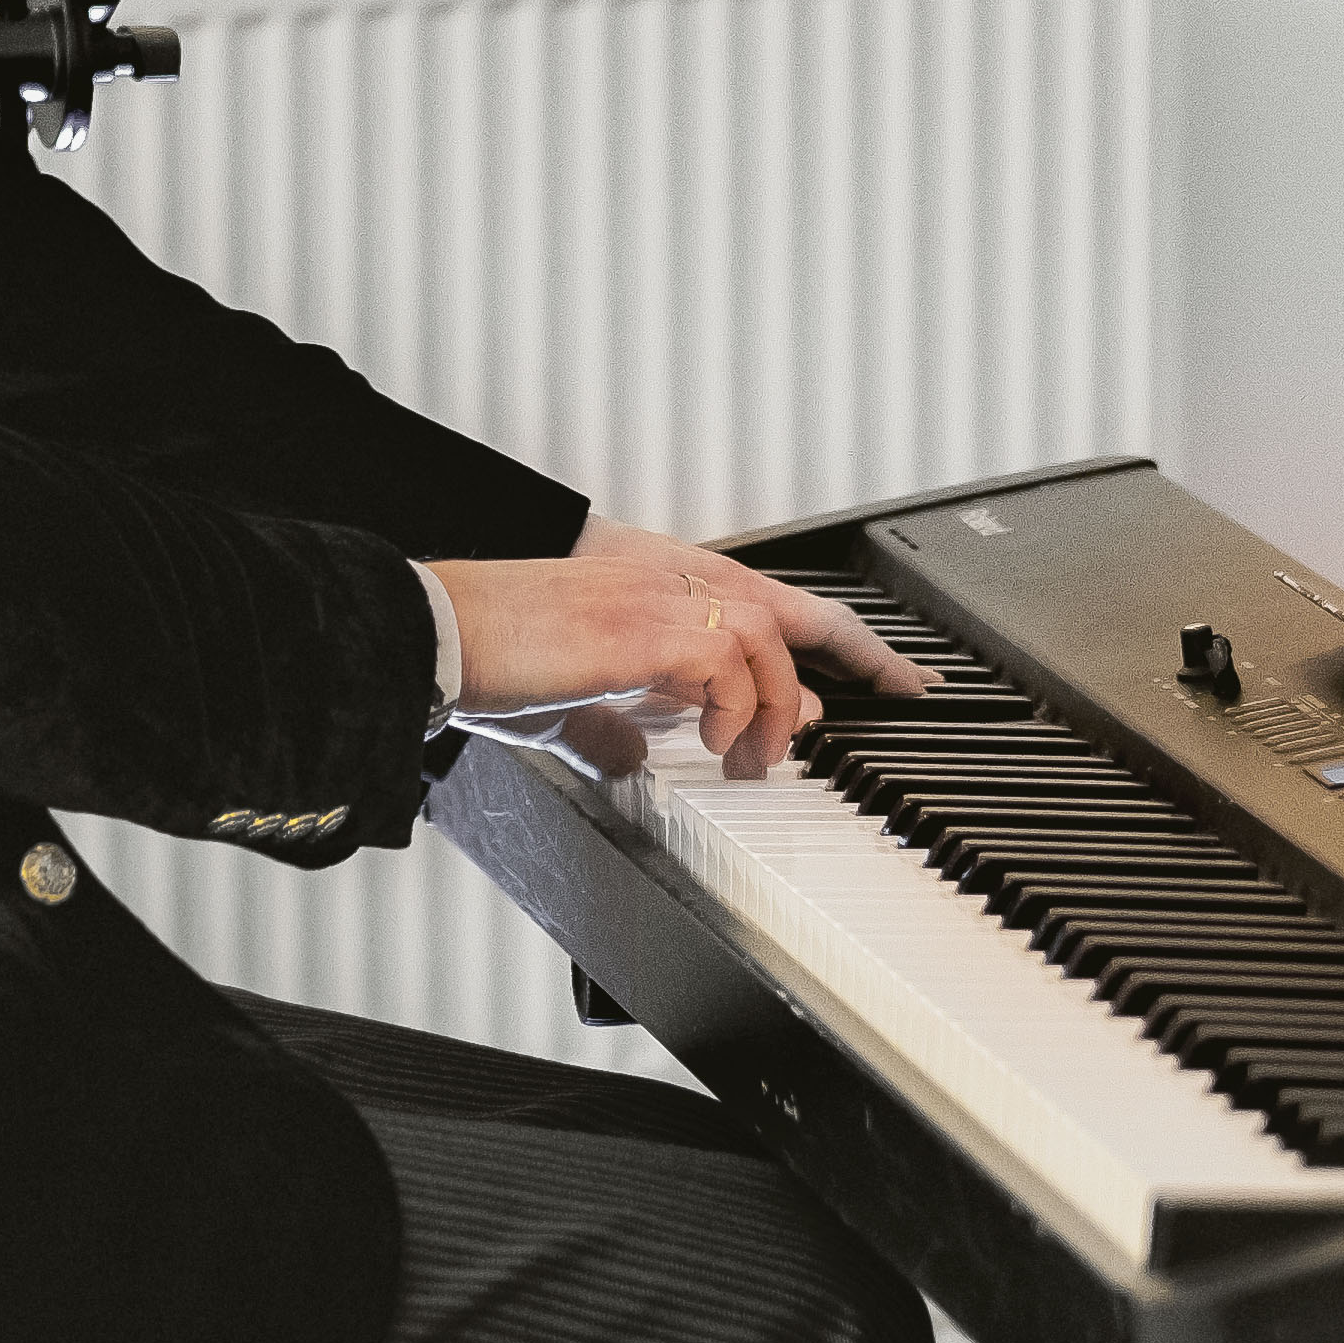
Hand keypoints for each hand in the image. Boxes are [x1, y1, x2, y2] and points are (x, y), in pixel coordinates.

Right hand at [424, 522, 928, 781]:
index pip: (762, 603)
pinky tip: (721, 748)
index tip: (869, 674)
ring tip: (759, 759)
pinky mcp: (645, 629)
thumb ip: (607, 727)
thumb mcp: (564, 705)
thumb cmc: (490, 662)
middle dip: (860, 650)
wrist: (442, 633)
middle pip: (791, 608)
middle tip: (902, 691)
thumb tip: (632, 761)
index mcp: (654, 591)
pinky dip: (738, 711)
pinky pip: (727, 666)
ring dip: (778, 706)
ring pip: (767, 639)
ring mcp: (658, 599)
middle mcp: (666, 582)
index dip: (826, 635)